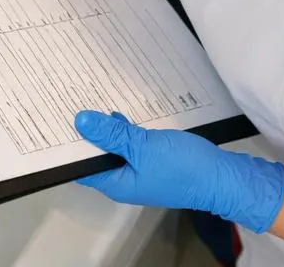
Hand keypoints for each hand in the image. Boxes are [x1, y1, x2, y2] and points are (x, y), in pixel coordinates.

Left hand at [74, 111, 283, 233]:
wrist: (223, 177)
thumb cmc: (183, 167)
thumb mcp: (143, 147)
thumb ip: (113, 135)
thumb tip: (81, 122)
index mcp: (117, 183)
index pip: (82, 166)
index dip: (70, 144)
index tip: (60, 118)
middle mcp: (126, 179)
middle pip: (99, 155)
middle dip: (89, 131)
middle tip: (77, 100)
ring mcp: (142, 170)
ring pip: (118, 147)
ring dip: (110, 128)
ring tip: (97, 99)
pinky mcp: (157, 161)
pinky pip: (135, 144)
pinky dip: (128, 130)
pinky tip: (126, 111)